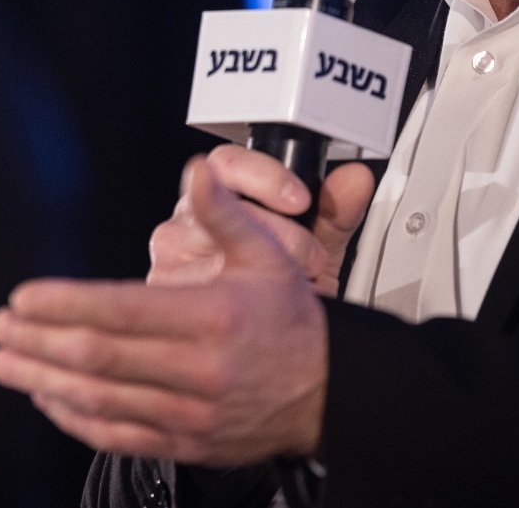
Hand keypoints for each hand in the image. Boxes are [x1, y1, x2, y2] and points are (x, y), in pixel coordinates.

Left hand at [0, 157, 335, 464]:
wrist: (331, 392)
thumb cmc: (292, 321)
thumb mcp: (268, 256)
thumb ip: (225, 214)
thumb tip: (201, 171)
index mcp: (213, 318)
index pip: (121, 310)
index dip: (64, 305)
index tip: (24, 298)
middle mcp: (199, 370)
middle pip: (100, 358)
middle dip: (38, 343)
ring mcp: (191, 414)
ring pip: (102, 401)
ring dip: (44, 382)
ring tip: (5, 364)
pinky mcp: (188, 443)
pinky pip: (121, 437)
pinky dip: (77, 420)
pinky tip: (49, 400)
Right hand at [150, 144, 375, 295]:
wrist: (272, 355)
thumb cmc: (284, 299)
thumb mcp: (317, 253)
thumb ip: (335, 213)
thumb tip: (355, 179)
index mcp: (216, 198)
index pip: (226, 164)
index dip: (265, 176)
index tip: (299, 199)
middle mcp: (185, 224)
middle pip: (221, 202)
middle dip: (278, 231)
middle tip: (310, 259)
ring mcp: (170, 259)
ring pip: (214, 246)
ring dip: (262, 268)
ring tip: (293, 288)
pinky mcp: (163, 296)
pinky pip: (202, 288)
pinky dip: (242, 298)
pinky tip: (266, 308)